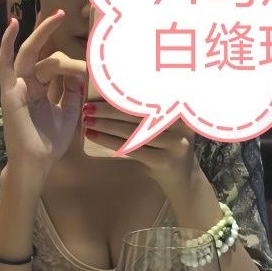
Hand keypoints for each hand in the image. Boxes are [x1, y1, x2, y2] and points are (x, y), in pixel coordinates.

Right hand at [0, 9, 86, 177]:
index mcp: (39, 90)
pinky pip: (6, 64)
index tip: (90, 67)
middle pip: (40, 53)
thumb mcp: (69, 113)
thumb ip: (72, 93)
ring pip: (30, 55)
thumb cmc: (49, 143)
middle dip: (50, 32)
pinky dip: (7, 44)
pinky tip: (13, 26)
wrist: (36, 163)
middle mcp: (27, 84)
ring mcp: (16, 86)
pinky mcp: (9, 91)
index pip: (53, 65)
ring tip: (54, 16)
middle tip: (63, 13)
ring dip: (41, 34)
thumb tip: (78, 71)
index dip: (72, 62)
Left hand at [82, 102, 197, 190]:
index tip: (101, 91)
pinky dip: (109, 141)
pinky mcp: (164, 160)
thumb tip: (111, 93)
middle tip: (87, 108)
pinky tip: (94, 136)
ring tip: (87, 121)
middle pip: (136, 114)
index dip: (121, 96)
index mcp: (179, 108)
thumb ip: (146, 110)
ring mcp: (174, 143)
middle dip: (108, 110)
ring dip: (105, 125)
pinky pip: (131, 148)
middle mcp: (180, 123)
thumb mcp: (163, 124)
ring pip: (131, 131)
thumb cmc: (166, 146)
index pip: (144, 98)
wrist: (183, 179)